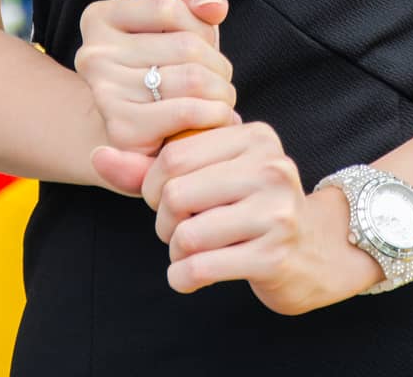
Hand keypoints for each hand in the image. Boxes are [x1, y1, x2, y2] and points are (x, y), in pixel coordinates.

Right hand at [76, 0, 240, 196]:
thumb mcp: (175, 28)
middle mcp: (94, 55)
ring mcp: (105, 93)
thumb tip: (212, 7)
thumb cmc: (156, 73)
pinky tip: (216, 117)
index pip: (167, 7)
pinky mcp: (123, 130)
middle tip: (221, 80)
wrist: (126, 134)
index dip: (199, 25)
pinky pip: (187, 112)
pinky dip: (214, 115)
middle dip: (218, 64)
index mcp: (99, 19)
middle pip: (185, 46)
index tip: (204, 44)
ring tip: (221, 99)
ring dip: (221, 91)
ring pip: (192, 78)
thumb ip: (196, 3)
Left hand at [138, 118, 382, 313]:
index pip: (174, 153)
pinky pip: (201, 267)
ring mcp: (275, 210)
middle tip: (175, 229)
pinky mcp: (274, 254)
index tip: (163, 199)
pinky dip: (183, 277)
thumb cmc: (251, 207)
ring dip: (175, 252)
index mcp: (254, 136)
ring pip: (186, 233)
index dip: (152, 184)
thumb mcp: (210, 175)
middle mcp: (270, 166)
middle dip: (163, 220)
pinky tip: (191, 275)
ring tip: (188, 252)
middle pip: (176, 193)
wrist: (315, 251)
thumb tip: (97, 156)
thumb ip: (153, 167)